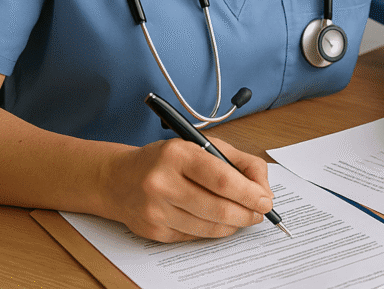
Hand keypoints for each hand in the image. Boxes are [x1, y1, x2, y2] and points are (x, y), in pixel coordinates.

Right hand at [100, 136, 273, 242]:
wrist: (118, 179)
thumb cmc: (166, 160)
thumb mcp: (200, 146)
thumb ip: (237, 161)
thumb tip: (263, 188)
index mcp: (177, 155)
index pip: (222, 179)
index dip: (250, 193)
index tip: (265, 199)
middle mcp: (162, 183)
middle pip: (218, 208)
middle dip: (247, 213)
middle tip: (260, 212)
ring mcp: (156, 211)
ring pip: (209, 228)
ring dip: (234, 225)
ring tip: (243, 217)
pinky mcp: (154, 232)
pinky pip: (195, 236)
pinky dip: (213, 231)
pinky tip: (217, 221)